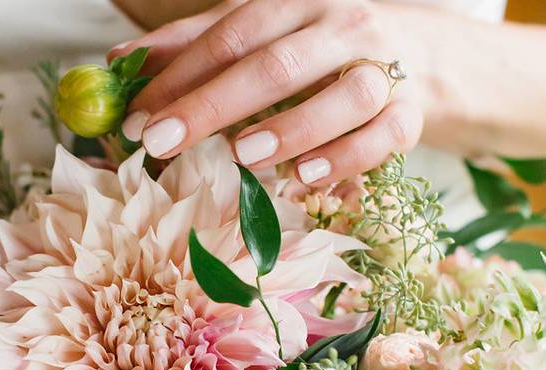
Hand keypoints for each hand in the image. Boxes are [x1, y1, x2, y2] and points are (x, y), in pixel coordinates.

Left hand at [109, 0, 426, 184]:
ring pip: (344, 96)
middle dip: (213, 105)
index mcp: (295, 4)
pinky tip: (305, 177)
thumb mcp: (262, 35)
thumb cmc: (321, 48)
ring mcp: (384, 69)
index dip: (180, 76)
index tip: (137, 118)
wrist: (424, 53)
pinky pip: (384, 137)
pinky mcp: (411, 114)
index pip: (231, 36)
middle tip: (161, 143)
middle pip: (275, 64)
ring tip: (243, 155)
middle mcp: (341, 28)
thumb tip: (121, 61)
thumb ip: (196, 46)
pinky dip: (346, 159)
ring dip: (292, 127)